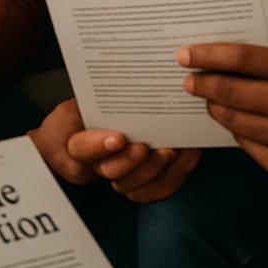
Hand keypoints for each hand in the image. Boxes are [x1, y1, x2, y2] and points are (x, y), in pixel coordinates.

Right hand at [29, 97, 199, 201]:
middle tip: (145, 146)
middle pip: (109, 171)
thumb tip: (110, 77)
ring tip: (171, 150)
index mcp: (80, 141)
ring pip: (134, 187)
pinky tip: (186, 155)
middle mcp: (100, 162)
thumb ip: (96, 96)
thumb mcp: (86, 98)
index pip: (82, 149)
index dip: (99, 146)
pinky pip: (157, 190)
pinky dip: (175, 175)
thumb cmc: (97, 108)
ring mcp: (121, 175)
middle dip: (130, 161)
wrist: (107, 124)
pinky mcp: (143, 184)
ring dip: (155, 170)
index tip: (118, 137)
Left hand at [178, 41, 267, 193]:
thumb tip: (222, 45)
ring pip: (234, 120)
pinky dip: (236, 130)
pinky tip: (234, 121)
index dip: (208, 55)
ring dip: (215, 107)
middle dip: (202, 83)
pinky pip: (247, 145)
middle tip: (188, 78)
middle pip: (232, 92)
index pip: (243, 59)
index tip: (185, 54)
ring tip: (208, 98)